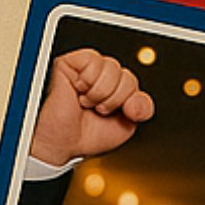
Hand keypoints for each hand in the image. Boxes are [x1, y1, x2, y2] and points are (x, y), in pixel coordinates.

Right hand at [29, 47, 153, 164]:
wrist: (63, 143)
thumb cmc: (86, 137)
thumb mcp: (125, 126)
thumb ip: (141, 109)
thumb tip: (138, 100)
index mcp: (117, 90)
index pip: (136, 85)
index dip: (133, 102)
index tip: (122, 115)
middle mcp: (103, 78)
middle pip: (128, 76)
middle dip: (116, 100)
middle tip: (98, 110)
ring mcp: (88, 69)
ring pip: (113, 68)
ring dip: (101, 93)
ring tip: (87, 102)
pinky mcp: (71, 62)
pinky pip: (94, 60)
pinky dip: (89, 81)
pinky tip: (79, 91)